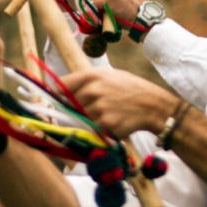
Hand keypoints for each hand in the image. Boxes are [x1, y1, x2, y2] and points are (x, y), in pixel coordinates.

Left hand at [60, 68, 177, 136]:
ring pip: (79, 119)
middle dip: (73, 110)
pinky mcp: (104, 125)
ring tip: (104, 116)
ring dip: (85, 121)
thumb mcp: (108, 75)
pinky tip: (110, 123)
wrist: (152, 105)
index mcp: (91, 76)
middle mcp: (92, 91)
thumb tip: (60, 88)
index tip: (55, 100)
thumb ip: (85, 81)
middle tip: (87, 111)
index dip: (56, 94)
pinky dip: (96, 130)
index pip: (61, 85)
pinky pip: (91, 130)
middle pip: (68, 106)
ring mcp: (97, 109)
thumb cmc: (130, 88)